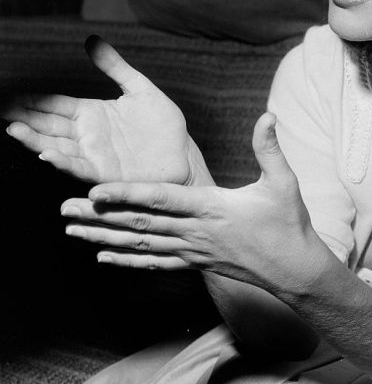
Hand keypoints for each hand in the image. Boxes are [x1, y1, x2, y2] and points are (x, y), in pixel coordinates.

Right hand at [3, 36, 193, 183]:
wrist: (183, 156)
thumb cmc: (164, 126)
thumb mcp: (141, 90)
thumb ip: (116, 67)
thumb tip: (92, 40)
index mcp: (93, 113)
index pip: (54, 104)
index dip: (31, 100)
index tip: (8, 94)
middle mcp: (87, 135)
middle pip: (47, 124)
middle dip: (22, 118)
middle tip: (0, 111)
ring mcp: (93, 154)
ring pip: (56, 145)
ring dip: (33, 139)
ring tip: (12, 129)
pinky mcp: (104, 173)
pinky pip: (78, 167)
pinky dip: (61, 161)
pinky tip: (46, 153)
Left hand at [60, 113, 329, 294]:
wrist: (294, 268)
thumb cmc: (288, 224)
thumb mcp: (283, 181)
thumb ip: (269, 148)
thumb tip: (268, 115)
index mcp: (212, 208)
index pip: (161, 200)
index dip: (126, 194)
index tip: (95, 190)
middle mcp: (195, 232)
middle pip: (140, 224)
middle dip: (100, 216)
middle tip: (65, 209)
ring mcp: (193, 251)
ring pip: (140, 245)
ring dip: (104, 238)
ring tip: (72, 231)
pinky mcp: (196, 263)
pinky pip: (155, 264)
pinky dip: (127, 261)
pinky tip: (104, 257)